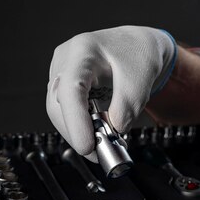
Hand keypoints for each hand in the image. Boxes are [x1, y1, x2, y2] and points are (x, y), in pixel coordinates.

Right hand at [46, 26, 175, 160]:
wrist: (137, 45)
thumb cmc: (138, 54)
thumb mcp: (142, 80)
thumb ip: (128, 107)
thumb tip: (114, 130)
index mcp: (84, 50)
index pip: (71, 89)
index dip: (75, 121)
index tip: (86, 146)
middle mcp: (65, 59)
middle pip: (58, 105)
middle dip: (76, 134)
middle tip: (100, 154)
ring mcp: (61, 71)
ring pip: (58, 111)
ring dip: (77, 133)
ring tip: (102, 146)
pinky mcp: (63, 85)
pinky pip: (64, 111)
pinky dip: (79, 127)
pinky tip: (95, 135)